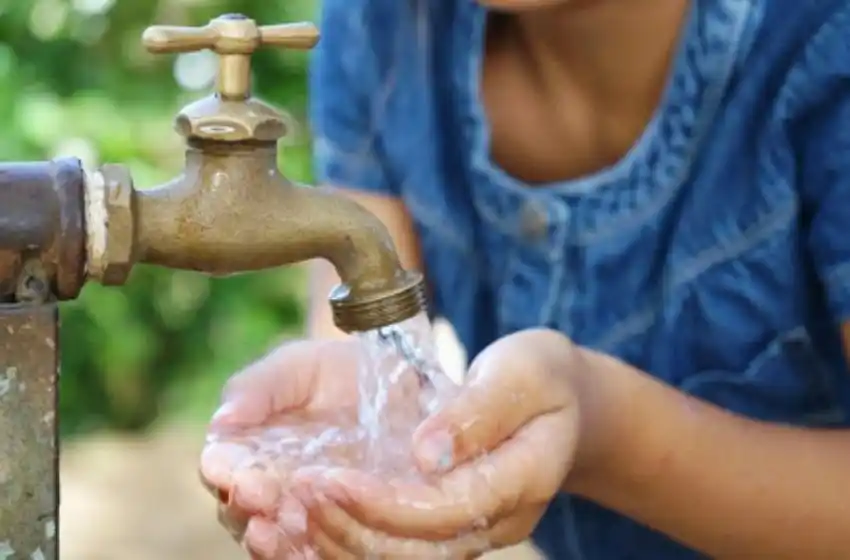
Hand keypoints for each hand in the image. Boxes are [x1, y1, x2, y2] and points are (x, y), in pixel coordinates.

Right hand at [199, 337, 423, 558]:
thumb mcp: (298, 367)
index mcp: (244, 448)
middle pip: (240, 511)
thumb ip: (260, 387)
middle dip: (248, 508)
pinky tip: (314, 550)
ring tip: (285, 528)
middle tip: (266, 499)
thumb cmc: (332, 372)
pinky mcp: (338, 529)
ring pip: (274, 540)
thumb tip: (222, 420)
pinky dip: (309, 554)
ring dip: (276, 540)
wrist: (392, 384)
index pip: (221, 468)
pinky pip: (315, 553)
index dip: (226, 473)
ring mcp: (300, 513)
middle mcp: (265, 488)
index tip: (243, 473)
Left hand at [296, 329, 581, 557]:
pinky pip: (399, 550)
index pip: (446, 509)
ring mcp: (475, 531)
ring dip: (342, 542)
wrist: (562, 402)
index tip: (327, 478)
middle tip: (296, 493)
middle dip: (349, 528)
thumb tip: (426, 453)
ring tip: (291, 510)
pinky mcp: (451, 528)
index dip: (383, 503)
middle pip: (418, 550)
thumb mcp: (521, 372)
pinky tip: (310, 522)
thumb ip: (478, 411)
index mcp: (523, 479)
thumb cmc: (540, 375)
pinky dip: (352, 541)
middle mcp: (499, 520)